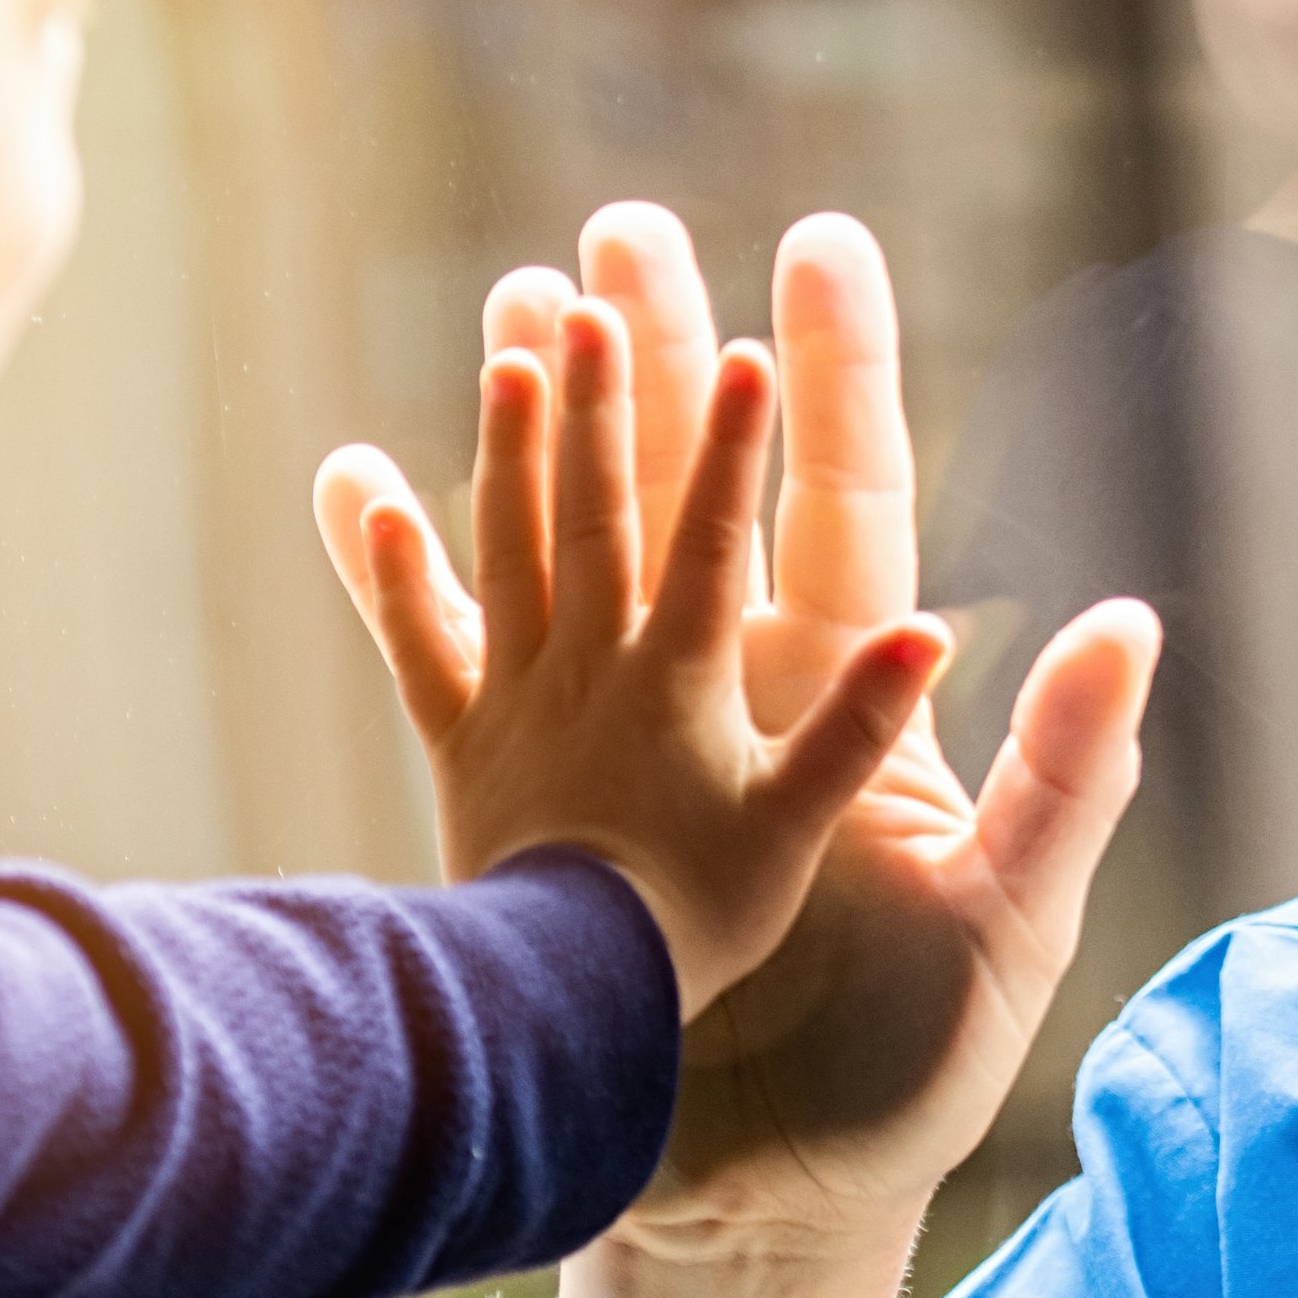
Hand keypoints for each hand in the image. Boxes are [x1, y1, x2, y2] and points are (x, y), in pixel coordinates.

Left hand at [312, 296, 947, 1019]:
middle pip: (599, 511)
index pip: (715, 542)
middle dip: (608, 396)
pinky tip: (363, 490)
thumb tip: (933, 632)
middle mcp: (596, 669)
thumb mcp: (800, 836)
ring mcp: (520, 699)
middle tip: (603, 282)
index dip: (734, 445)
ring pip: (509, 548)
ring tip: (506, 341)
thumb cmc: (701, 931)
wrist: (565, 1015)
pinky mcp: (461, 744)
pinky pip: (420, 648)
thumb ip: (861, 730)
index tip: (748, 346)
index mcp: (687, 684)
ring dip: (510, 443)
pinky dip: (391, 574)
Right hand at [341, 205, 1158, 1265]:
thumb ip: (1070, 777)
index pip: (847, 496)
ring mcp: (628, 735)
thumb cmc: (910, 1075)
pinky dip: (399, 571)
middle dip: (663, 346)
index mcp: (855, 698)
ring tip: (509, 307)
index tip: (815, 243)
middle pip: (698, 481)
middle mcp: (738, 689)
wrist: (760, 1206)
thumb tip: (1122, 618)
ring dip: (539, 425)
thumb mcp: (1011, 927)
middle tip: (621, 227)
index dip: (837, 373)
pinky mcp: (531, 803)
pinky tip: (354, 474)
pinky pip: (452, 659)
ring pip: (576, 539)